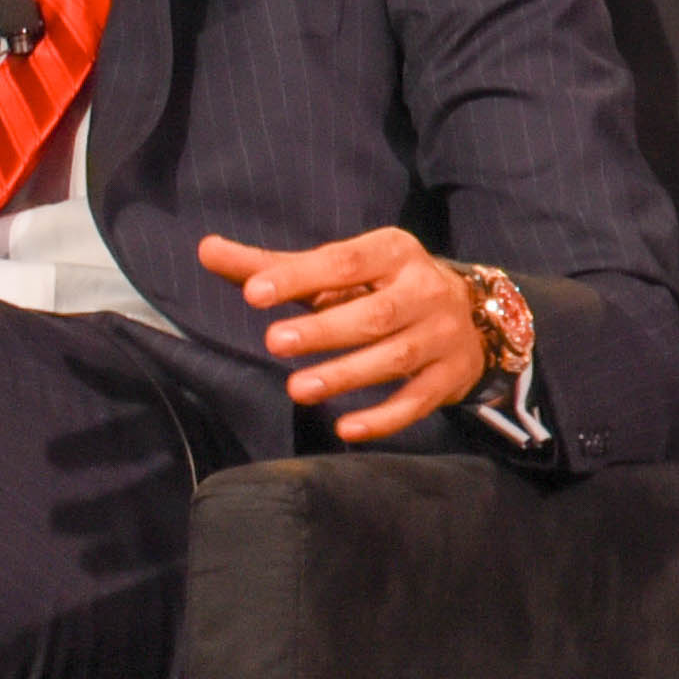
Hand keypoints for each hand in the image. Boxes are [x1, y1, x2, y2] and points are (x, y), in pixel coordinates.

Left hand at [197, 229, 489, 443]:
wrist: (472, 316)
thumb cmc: (379, 288)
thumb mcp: (336, 271)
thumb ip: (273, 266)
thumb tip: (206, 250)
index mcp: (394, 252)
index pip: (343, 262)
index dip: (299, 276)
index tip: (252, 293)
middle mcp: (426, 290)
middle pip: (374, 313)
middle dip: (324, 330)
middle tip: (274, 342)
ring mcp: (443, 336)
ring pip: (395, 358)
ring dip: (346, 375)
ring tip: (297, 389)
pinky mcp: (451, 377)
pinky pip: (418, 401)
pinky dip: (385, 418)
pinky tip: (346, 429)